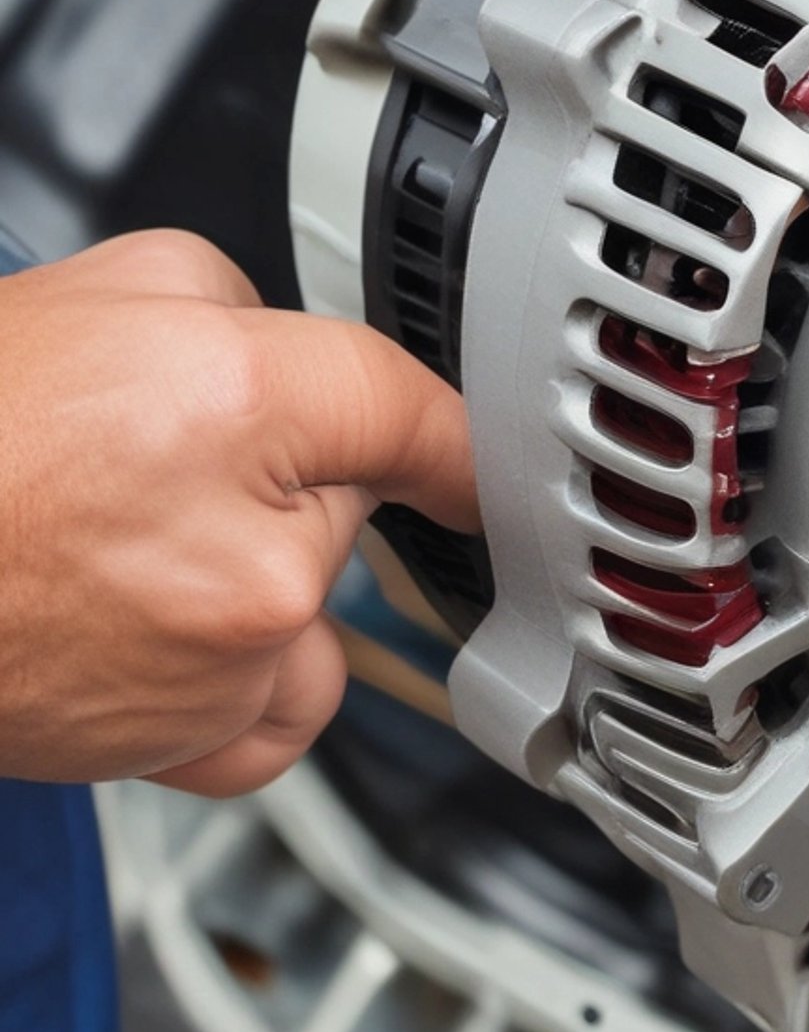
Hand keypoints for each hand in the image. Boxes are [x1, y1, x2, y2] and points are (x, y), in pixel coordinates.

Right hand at [0, 232, 476, 795]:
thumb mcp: (106, 288)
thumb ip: (238, 307)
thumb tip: (291, 352)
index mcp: (241, 409)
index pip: (419, 412)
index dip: (455, 430)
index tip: (480, 458)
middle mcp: (256, 554)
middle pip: (354, 504)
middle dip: (288, 481)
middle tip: (157, 469)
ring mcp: (226, 662)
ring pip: (320, 615)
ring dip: (265, 591)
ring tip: (138, 558)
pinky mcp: (186, 743)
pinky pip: (277, 719)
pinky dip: (244, 686)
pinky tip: (162, 638)